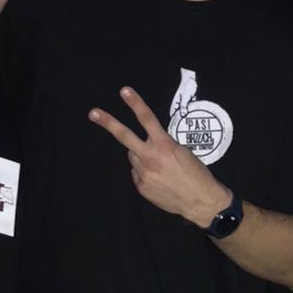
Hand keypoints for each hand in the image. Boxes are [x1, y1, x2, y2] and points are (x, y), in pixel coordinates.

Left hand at [89, 87, 228, 226]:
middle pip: (124, 136)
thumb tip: (149, 144)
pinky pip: (137, 173)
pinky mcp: (141, 187)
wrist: (200, 201)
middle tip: (92, 113)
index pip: (147, 119)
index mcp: (164, 145)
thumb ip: (163, 144)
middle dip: (108, 123)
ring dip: (140, 156)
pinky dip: (144, 172)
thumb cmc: (197, 174)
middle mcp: (150, 157)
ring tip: (158, 165)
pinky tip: (159, 179)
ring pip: (133, 156)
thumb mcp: (183, 152)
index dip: (135, 103)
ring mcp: (143, 173)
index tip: (124, 91)